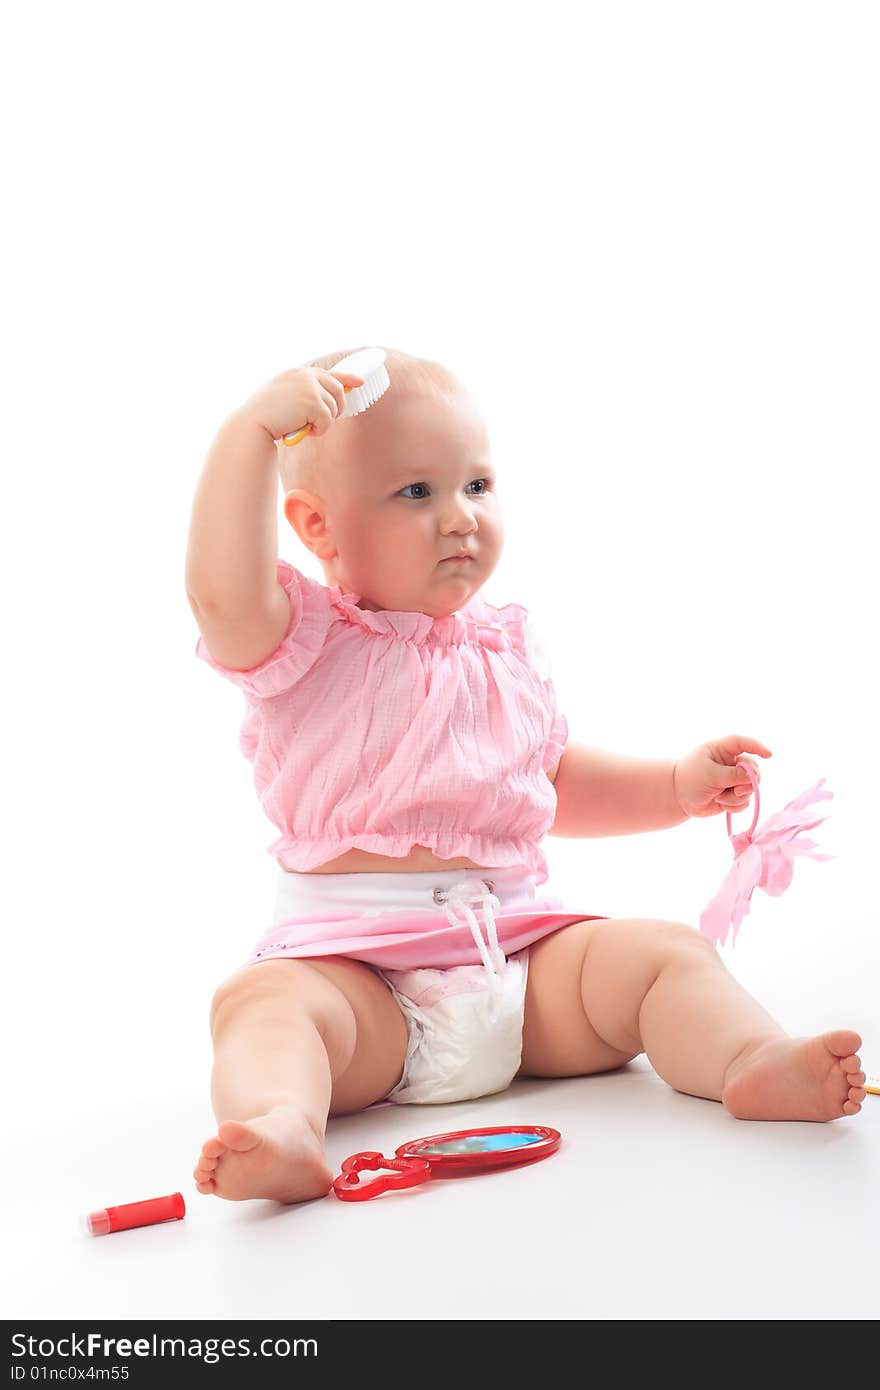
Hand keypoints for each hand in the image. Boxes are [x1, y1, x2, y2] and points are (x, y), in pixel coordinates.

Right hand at [239, 366, 364, 441]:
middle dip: (336, 409)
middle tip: (321, 422)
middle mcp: (306, 376)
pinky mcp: (313, 402)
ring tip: (303, 426)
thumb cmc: (264, 416)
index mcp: (298, 373)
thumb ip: (303, 393)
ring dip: (322, 422)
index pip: (329, 373)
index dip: (347, 378)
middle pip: (339, 390)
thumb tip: (326, 401)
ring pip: (334, 408)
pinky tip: (303, 431)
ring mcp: (310, 387)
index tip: (359, 382)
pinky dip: (319, 430)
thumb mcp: (284, 396)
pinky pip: (328, 420)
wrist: (252, 424)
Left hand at [673, 735, 772, 818]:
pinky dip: (735, 806)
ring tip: (719, 797)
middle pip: (753, 770)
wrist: (678, 798)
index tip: (769, 755)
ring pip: (750, 788)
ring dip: (736, 796)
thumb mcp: (710, 775)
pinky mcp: (732, 795)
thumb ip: (733, 775)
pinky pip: (744, 801)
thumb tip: (754, 778)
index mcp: (722, 750)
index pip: (743, 743)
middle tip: (737, 790)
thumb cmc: (689, 779)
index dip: (757, 747)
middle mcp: (730, 763)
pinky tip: (721, 804)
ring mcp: (732, 779)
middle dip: (748, 782)